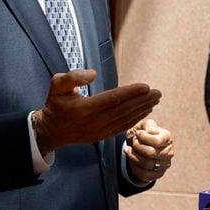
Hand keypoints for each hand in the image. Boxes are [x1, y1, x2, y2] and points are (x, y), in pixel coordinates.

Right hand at [34, 69, 161, 155]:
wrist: (51, 131)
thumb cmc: (55, 104)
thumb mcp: (57, 85)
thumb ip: (73, 77)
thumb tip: (93, 73)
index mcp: (85, 109)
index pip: (113, 99)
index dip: (131, 93)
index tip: (146, 86)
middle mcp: (95, 122)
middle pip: (124, 110)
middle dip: (143, 101)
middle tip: (158, 92)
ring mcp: (100, 131)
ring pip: (126, 119)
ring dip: (143, 109)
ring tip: (156, 99)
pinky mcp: (103, 136)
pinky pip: (123, 126)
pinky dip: (136, 118)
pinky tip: (146, 110)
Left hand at [125, 119, 173, 182]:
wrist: (138, 145)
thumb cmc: (141, 133)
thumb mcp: (143, 125)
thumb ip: (148, 125)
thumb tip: (153, 131)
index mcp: (167, 137)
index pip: (157, 141)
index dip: (143, 138)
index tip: (137, 134)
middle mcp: (169, 152)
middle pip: (151, 153)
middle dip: (137, 147)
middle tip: (133, 142)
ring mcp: (164, 165)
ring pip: (146, 165)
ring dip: (133, 156)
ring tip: (129, 150)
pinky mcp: (158, 174)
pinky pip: (144, 175)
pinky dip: (134, 167)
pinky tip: (131, 159)